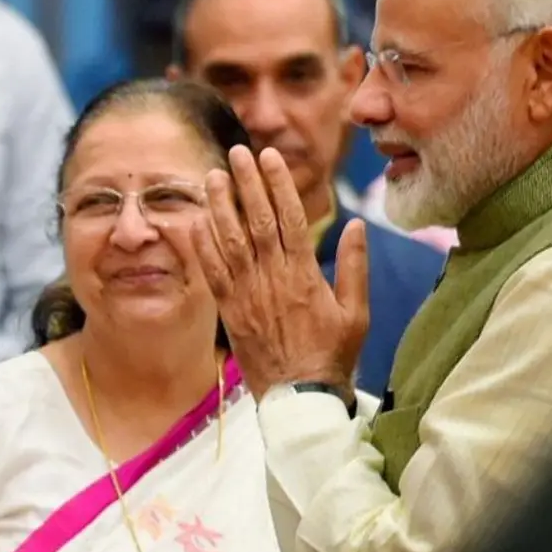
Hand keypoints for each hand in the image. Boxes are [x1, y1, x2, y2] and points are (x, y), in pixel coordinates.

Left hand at [185, 146, 368, 397]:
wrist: (299, 398)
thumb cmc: (332, 356)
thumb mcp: (356, 312)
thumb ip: (355, 267)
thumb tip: (357, 224)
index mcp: (306, 275)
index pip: (290, 218)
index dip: (278, 184)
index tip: (270, 157)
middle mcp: (273, 278)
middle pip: (257, 221)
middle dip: (246, 183)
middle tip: (237, 152)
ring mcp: (248, 294)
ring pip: (230, 241)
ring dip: (220, 206)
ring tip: (212, 176)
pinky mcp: (229, 310)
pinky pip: (211, 272)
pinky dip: (202, 246)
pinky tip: (195, 220)